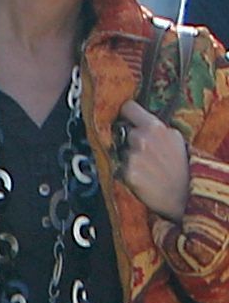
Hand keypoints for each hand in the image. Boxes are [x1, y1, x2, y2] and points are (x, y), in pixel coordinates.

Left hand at [117, 99, 190, 222]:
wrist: (184, 193)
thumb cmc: (181, 166)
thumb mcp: (175, 139)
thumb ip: (156, 129)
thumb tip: (139, 121)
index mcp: (155, 126)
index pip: (128, 108)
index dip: (126, 114)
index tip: (126, 119)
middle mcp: (141, 139)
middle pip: (122, 133)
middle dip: (128, 141)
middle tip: (144, 154)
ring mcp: (132, 157)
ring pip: (120, 153)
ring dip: (127, 159)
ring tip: (145, 168)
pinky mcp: (127, 174)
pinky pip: (118, 170)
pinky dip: (126, 173)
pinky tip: (140, 178)